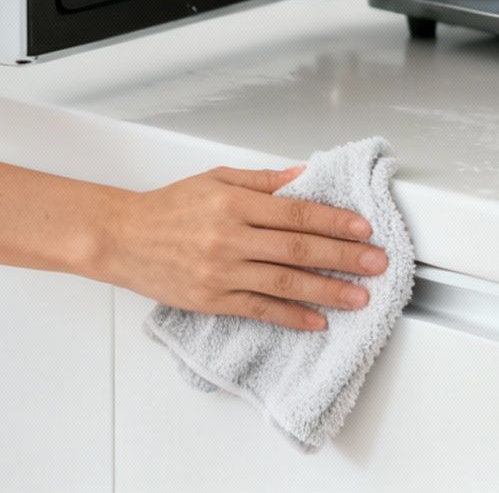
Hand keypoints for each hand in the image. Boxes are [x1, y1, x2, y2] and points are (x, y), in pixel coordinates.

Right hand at [97, 164, 391, 330]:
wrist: (121, 238)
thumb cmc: (167, 208)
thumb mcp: (215, 180)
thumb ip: (262, 182)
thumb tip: (303, 177)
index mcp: (234, 204)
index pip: (297, 213)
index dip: (335, 221)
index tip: (363, 229)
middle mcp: (230, 238)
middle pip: (299, 249)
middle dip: (344, 257)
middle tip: (376, 264)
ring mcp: (222, 272)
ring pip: (285, 283)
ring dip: (327, 291)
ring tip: (358, 297)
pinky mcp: (212, 299)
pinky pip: (260, 310)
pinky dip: (291, 316)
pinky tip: (317, 320)